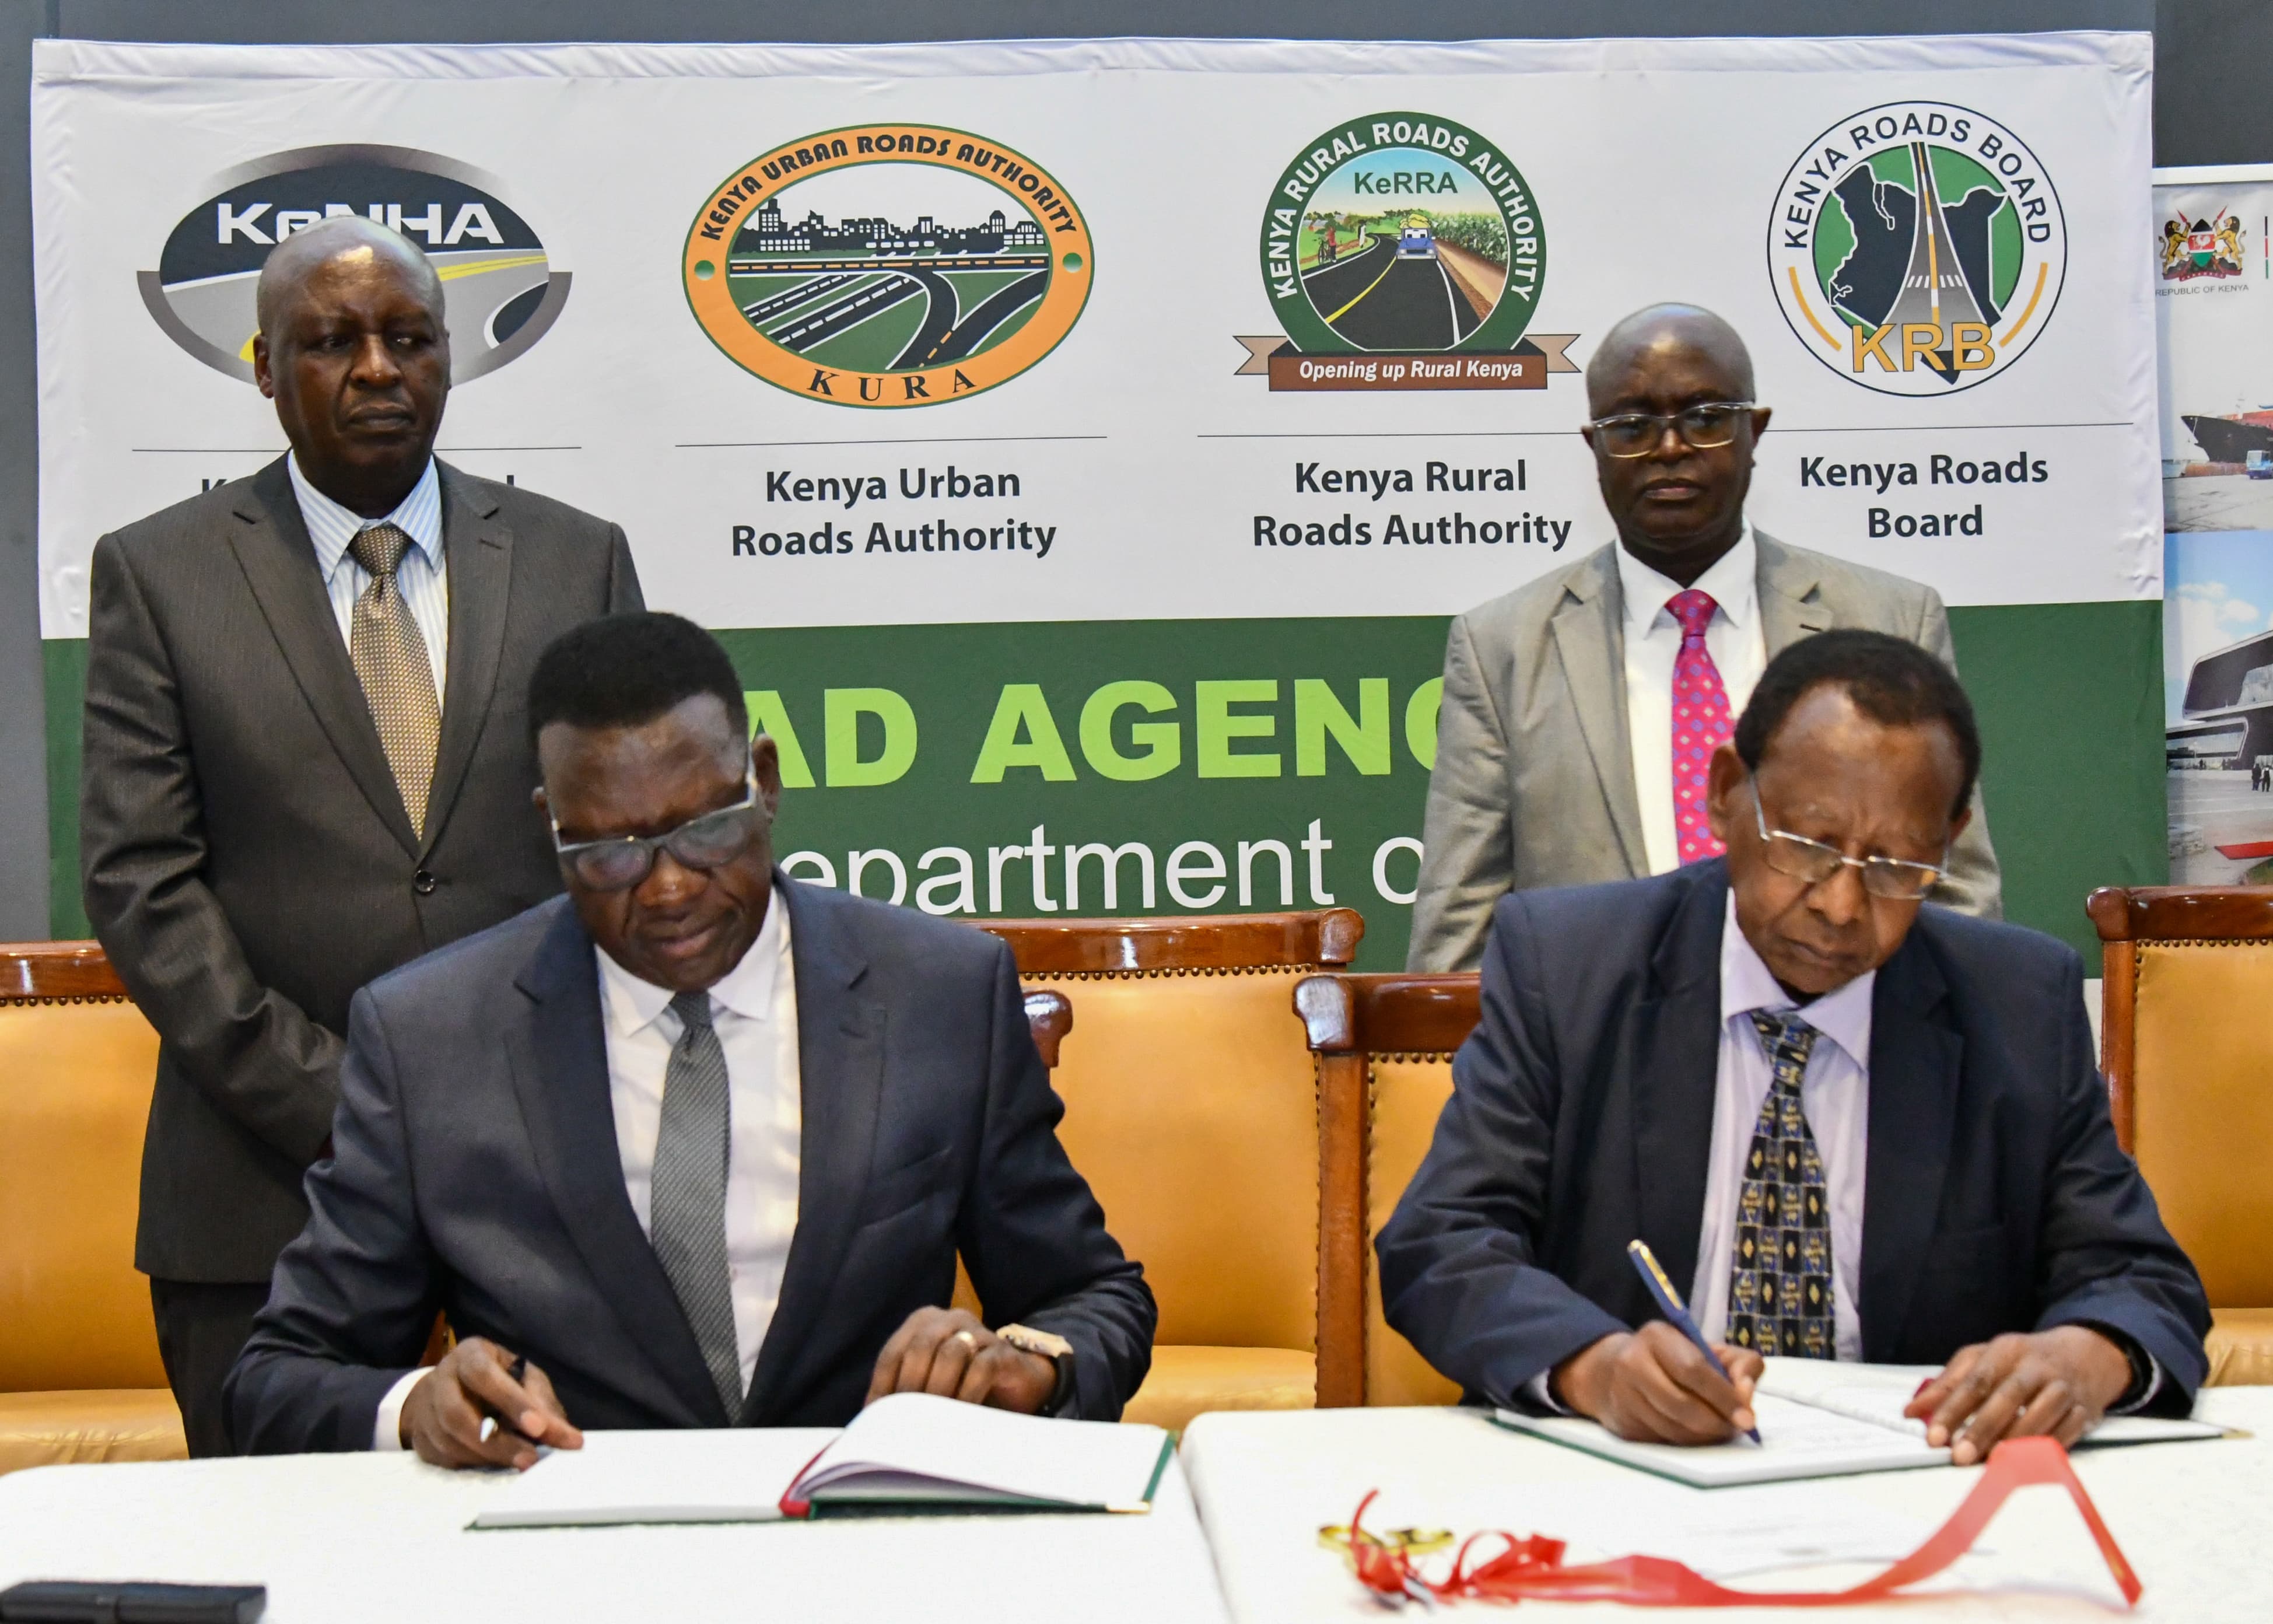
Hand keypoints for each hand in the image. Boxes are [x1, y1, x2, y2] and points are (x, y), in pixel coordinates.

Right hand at [399, 1336, 582, 1469]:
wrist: (447, 1387)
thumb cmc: (497, 1378)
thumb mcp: (522, 1377)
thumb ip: (543, 1404)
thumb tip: (570, 1439)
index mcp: (469, 1354)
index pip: (484, 1375)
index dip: (511, 1402)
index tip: (539, 1428)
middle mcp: (441, 1379)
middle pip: (458, 1414)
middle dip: (497, 1441)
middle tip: (530, 1460)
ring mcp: (426, 1410)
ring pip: (448, 1439)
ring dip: (486, 1457)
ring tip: (519, 1463)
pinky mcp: (421, 1438)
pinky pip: (443, 1456)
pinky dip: (471, 1463)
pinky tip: (494, 1463)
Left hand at [865, 1307, 1056, 1413]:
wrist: (1019, 1380)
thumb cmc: (963, 1384)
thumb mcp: (929, 1383)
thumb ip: (904, 1391)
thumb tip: (870, 1420)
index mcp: (924, 1322)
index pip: (893, 1352)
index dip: (882, 1386)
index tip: (877, 1419)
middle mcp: (950, 1319)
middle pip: (920, 1347)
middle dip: (910, 1387)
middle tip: (907, 1421)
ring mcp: (979, 1332)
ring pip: (951, 1353)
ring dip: (939, 1389)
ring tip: (934, 1420)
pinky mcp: (1003, 1352)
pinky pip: (982, 1367)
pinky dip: (967, 1393)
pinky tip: (962, 1414)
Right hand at [1550, 1322, 1762, 1444]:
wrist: (1618, 1370)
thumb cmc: (1676, 1358)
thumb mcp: (1710, 1349)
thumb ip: (1740, 1363)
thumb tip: (1745, 1393)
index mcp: (1657, 1336)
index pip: (1693, 1370)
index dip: (1723, 1397)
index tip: (1747, 1418)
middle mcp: (1632, 1363)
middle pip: (1681, 1404)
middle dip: (1716, 1422)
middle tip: (1735, 1428)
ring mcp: (1623, 1395)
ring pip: (1673, 1429)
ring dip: (1703, 1436)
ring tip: (1718, 1429)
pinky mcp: (1623, 1424)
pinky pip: (1663, 1441)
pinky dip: (1685, 1442)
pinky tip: (1694, 1432)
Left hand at [1904, 1327, 2132, 1464]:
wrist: (2085, 1355)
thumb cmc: (2023, 1360)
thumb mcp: (1983, 1359)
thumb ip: (1947, 1384)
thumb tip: (1912, 1411)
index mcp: (2007, 1349)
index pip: (1975, 1380)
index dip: (1952, 1409)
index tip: (1933, 1436)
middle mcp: (2037, 1367)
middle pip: (2007, 1397)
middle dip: (1981, 1429)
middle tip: (1959, 1456)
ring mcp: (2064, 1388)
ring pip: (2039, 1415)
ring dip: (2013, 1441)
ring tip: (1990, 1462)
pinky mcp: (2085, 1412)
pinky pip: (2065, 1433)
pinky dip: (2044, 1449)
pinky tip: (2025, 1463)